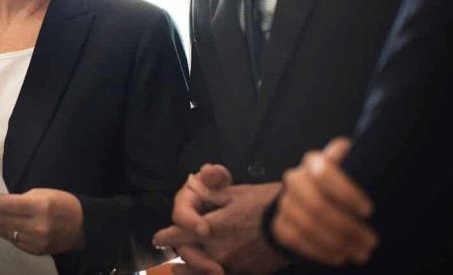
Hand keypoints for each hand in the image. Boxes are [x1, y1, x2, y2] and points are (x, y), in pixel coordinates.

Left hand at [0, 188, 83, 254]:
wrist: (83, 225)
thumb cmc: (62, 203)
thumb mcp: (41, 194)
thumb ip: (19, 200)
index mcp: (39, 207)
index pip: (6, 205)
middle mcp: (36, 227)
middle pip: (1, 220)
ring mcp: (35, 242)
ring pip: (4, 231)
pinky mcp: (35, 251)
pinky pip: (12, 240)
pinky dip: (0, 230)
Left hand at [155, 169, 285, 273]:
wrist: (295, 226)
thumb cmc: (263, 203)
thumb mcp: (234, 193)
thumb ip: (208, 195)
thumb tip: (190, 186)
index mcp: (211, 227)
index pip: (178, 235)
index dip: (165, 236)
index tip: (158, 238)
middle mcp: (217, 250)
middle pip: (187, 256)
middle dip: (180, 252)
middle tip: (173, 251)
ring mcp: (231, 265)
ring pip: (201, 271)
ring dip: (191, 269)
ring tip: (181, 270)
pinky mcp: (244, 274)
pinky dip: (211, 273)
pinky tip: (212, 270)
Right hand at [272, 137, 377, 265]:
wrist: (316, 200)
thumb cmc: (347, 187)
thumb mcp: (357, 173)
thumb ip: (365, 171)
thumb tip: (392, 181)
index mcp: (316, 160)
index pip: (324, 172)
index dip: (346, 192)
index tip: (369, 210)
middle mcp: (296, 177)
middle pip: (316, 204)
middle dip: (347, 227)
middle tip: (371, 241)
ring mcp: (285, 200)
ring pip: (306, 224)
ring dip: (337, 243)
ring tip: (361, 253)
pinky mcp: (279, 222)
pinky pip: (296, 239)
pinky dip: (320, 251)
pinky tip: (340, 256)